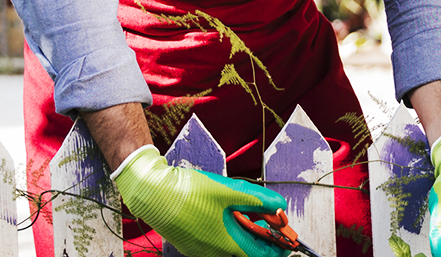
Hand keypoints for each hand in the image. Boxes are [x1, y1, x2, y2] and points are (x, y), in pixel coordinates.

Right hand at [111, 145, 288, 256]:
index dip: (279, 247)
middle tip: (268, 223)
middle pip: (248, 253)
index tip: (287, 236)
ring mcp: (201, 251)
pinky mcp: (191, 245)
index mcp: (228, 243)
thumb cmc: (188, 193)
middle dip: (262, 240)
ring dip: (244, 235)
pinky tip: (225, 215)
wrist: (153, 194)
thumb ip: (258, 200)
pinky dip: (227, 234)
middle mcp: (215, 253)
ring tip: (245, 214)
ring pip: (231, 249)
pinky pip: (216, 245)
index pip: (263, 256)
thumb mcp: (230, 191)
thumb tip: (279, 207)